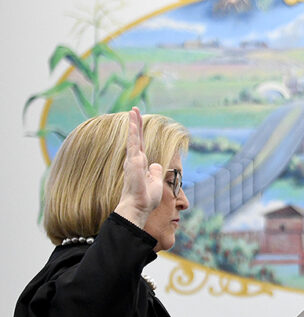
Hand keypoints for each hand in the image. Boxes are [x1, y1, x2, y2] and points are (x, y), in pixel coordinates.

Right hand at [114, 107, 163, 227]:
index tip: (137, 120)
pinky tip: (132, 124)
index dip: (138, 132)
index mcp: (141, 164)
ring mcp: (133, 161)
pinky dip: (132, 134)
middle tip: (134, 109)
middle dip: (135, 123)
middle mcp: (135, 160)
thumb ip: (155, 172)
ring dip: (133, 124)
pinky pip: (133, 145)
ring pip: (133, 139)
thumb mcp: (156, 182)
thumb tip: (156, 164)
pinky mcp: (133, 163)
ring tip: (133, 111)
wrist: (139, 207)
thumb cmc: (146, 198)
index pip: (140, 144)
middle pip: (135, 138)